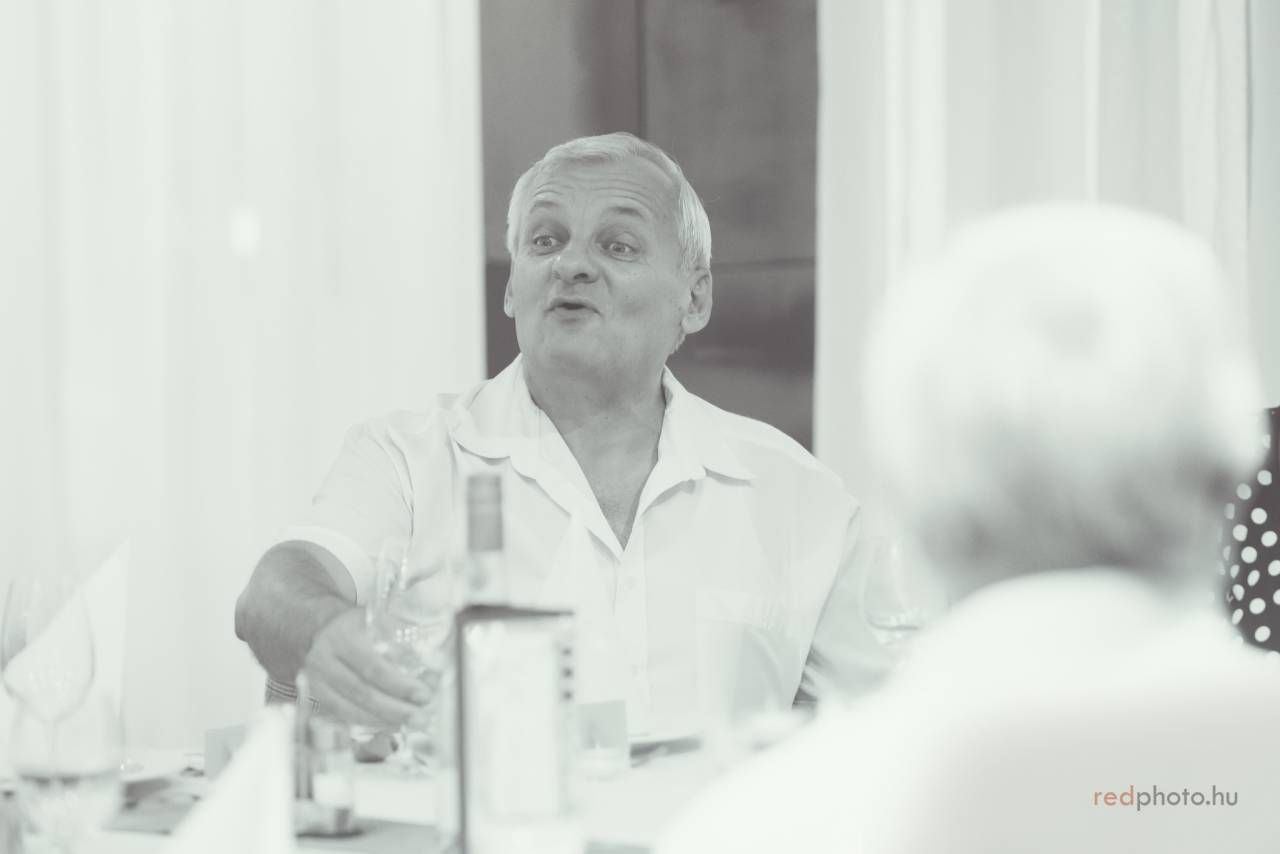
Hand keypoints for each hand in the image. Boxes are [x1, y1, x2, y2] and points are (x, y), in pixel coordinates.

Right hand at [301, 607, 429, 727]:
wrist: (324, 628)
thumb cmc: (360, 626)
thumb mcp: (378, 620)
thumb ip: (403, 638)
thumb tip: (436, 666)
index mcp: (344, 636)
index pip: (372, 666)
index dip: (399, 685)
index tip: (424, 694)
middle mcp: (325, 659)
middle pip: (362, 692)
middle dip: (396, 709)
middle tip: (422, 717)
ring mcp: (317, 680)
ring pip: (351, 709)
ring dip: (384, 720)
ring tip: (411, 724)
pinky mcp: (316, 697)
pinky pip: (343, 716)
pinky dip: (369, 723)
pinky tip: (390, 725)